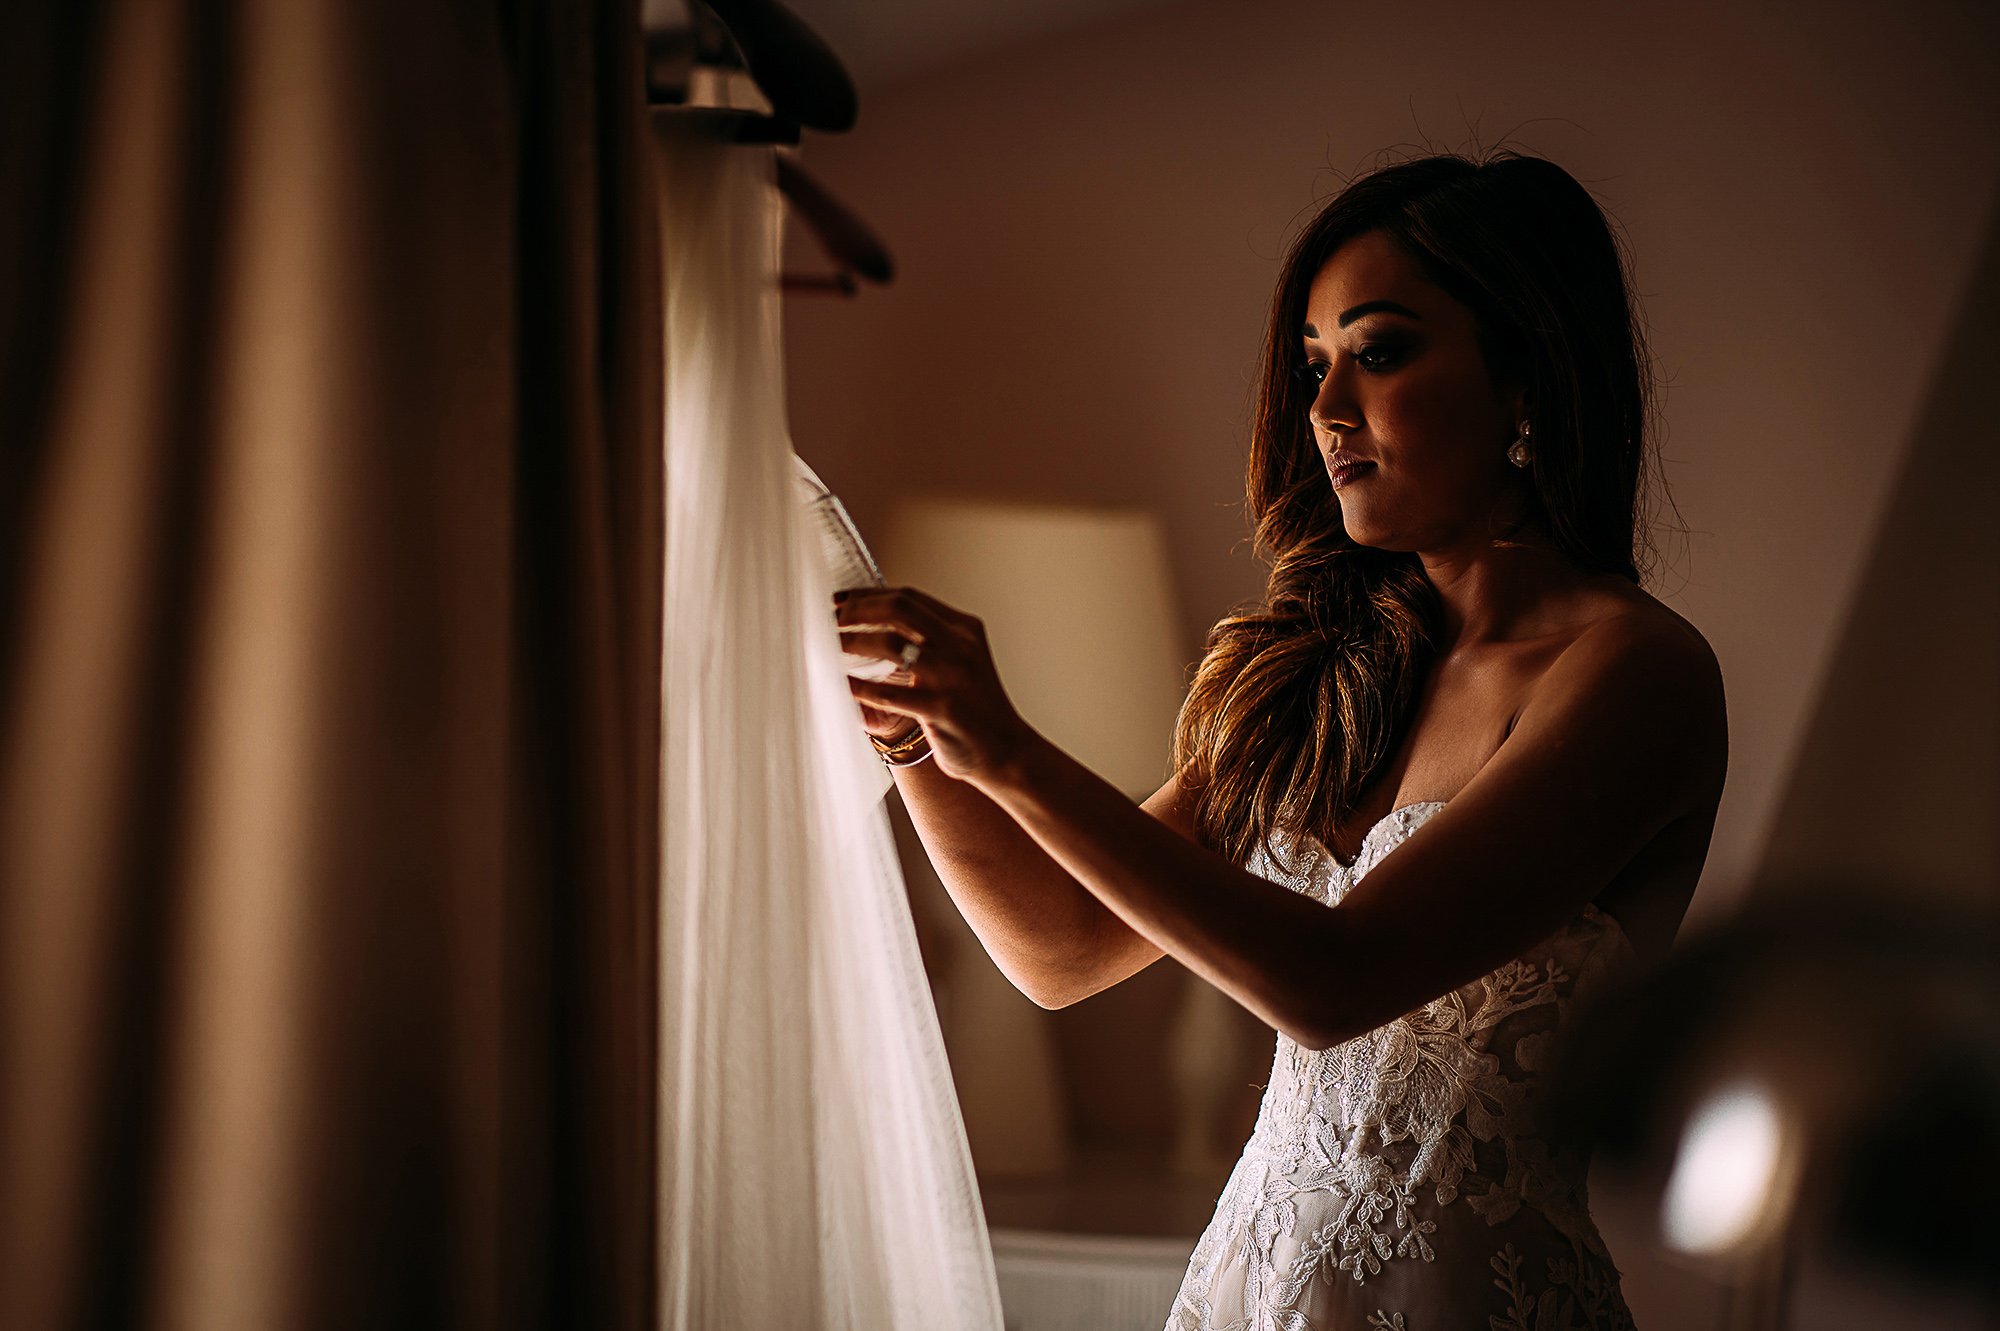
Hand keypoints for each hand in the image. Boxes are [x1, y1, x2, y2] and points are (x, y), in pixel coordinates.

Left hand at [834, 586, 1035, 782]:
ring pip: (891, 645)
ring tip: (828, 646)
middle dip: (856, 610)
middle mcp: (961, 647)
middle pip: (899, 609)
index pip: (909, 597)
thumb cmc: (974, 708)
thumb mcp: (960, 662)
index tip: (839, 600)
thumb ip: (929, 641)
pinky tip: (843, 686)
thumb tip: (874, 623)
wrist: (1007, 751)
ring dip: (852, 642)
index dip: (867, 595)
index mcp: (964, 629)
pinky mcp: (943, 709)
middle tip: (828, 619)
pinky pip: (892, 694)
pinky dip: (861, 688)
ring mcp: (953, 677)